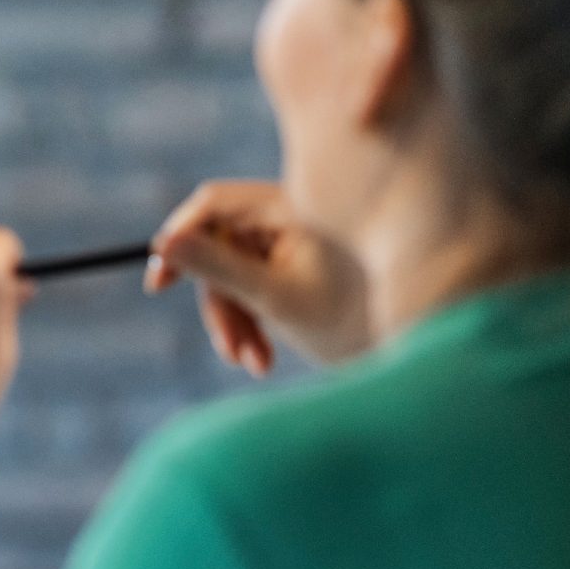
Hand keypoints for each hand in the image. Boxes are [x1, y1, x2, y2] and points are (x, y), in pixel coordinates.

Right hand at [146, 181, 371, 374]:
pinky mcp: (295, 269)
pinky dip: (251, 323)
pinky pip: (251, 288)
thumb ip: (216, 269)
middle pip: (219, 247)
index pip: (214, 204)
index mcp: (290, 207)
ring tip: (257, 364)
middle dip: (220, 302)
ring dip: (235, 322)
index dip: (180, 238)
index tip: (159, 285)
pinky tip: (264, 359)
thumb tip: (163, 244)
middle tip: (229, 351)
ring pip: (232, 274)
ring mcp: (292, 244)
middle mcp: (290, 217)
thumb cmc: (350, 320)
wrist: (410, 348)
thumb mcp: (272, 297)